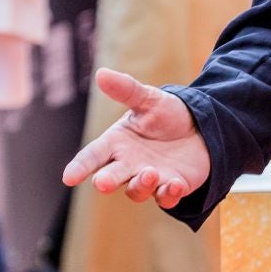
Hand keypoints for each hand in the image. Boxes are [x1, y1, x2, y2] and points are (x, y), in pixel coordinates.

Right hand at [63, 68, 213, 209]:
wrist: (201, 127)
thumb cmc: (167, 114)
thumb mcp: (148, 99)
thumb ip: (126, 90)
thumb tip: (101, 73)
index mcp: (116, 143)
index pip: (92, 156)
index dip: (80, 167)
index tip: (69, 177)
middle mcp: (128, 165)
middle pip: (110, 178)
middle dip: (106, 181)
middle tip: (104, 183)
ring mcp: (149, 179)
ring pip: (137, 191)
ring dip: (141, 185)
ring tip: (150, 172)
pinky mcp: (171, 187)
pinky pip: (166, 198)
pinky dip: (169, 194)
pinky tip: (176, 184)